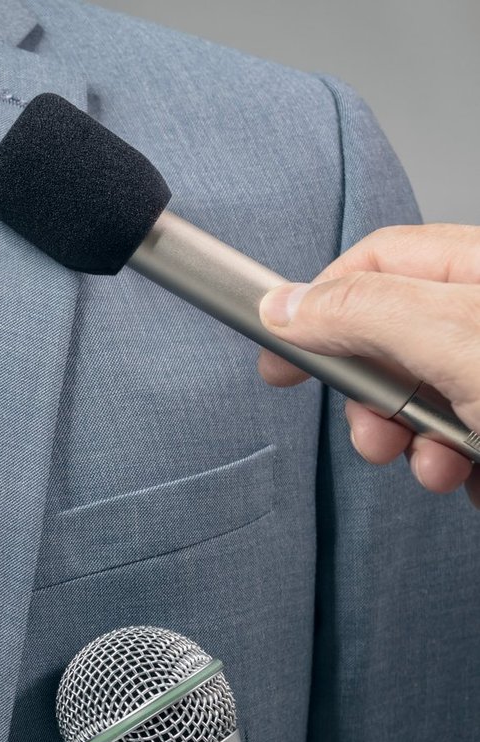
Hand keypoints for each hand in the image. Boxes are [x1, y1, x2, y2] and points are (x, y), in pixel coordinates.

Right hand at [257, 224, 479, 502]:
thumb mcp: (455, 338)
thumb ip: (363, 312)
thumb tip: (284, 306)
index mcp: (478, 265)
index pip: (374, 261)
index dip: (319, 307)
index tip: (282, 360)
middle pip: (391, 338)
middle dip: (374, 401)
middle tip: (378, 435)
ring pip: (427, 396)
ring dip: (417, 446)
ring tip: (444, 468)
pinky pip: (465, 436)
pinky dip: (461, 466)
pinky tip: (479, 478)